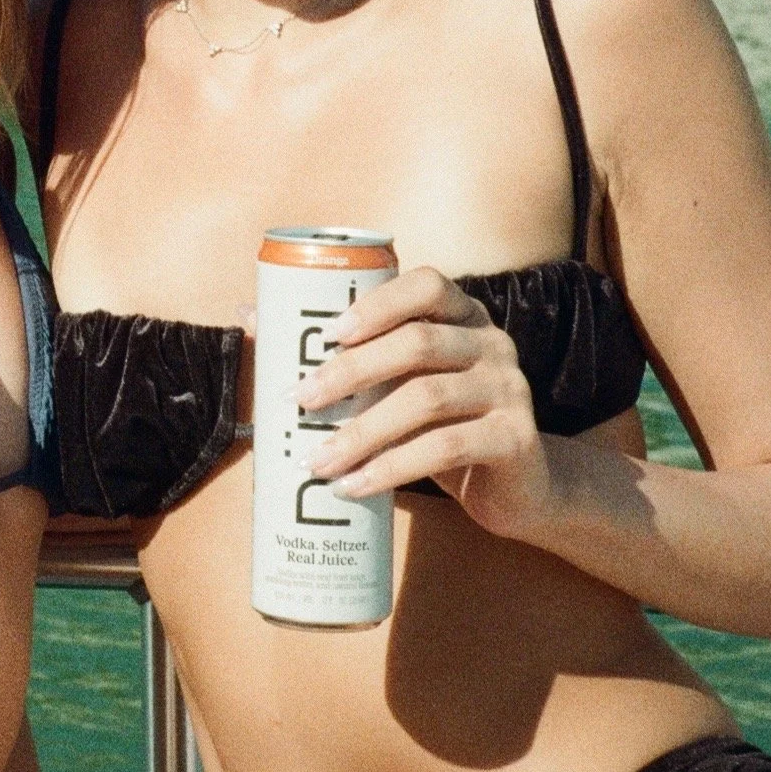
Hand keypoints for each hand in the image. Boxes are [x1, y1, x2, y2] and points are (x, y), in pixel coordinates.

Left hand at [296, 266, 560, 539]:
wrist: (520, 486)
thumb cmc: (442, 423)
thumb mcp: (401, 382)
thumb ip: (345, 351)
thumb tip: (250, 314)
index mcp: (463, 315)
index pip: (427, 284)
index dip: (377, 303)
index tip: (327, 333)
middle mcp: (492, 342)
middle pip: (418, 343)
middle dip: (351, 372)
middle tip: (300, 402)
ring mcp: (510, 389)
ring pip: (427, 399)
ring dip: (362, 431)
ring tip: (318, 461)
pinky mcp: (516, 440)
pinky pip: (447, 448)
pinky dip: (393, 468)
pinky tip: (356, 486)